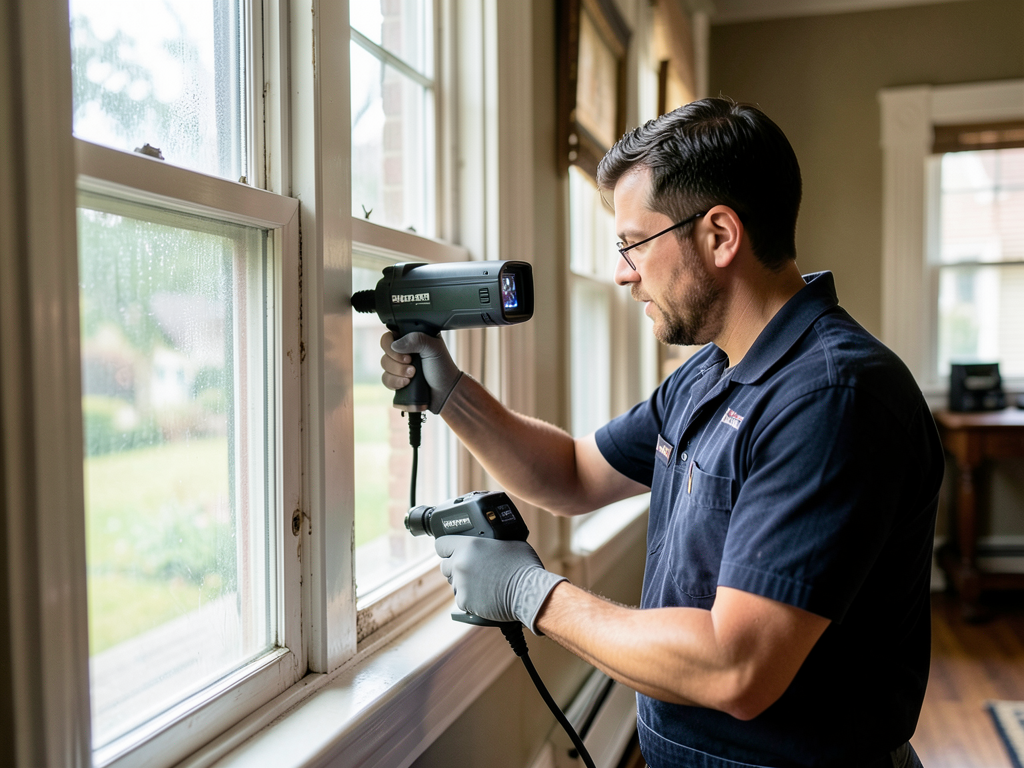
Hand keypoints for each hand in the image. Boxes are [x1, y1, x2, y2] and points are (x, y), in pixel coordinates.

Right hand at [379, 331, 462, 413]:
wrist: (445, 392)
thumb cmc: (442, 368)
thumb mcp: (434, 348)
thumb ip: (417, 340)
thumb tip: (395, 345)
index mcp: (411, 338)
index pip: (391, 334)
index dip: (392, 343)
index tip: (407, 352)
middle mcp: (403, 350)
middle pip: (385, 350)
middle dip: (397, 360)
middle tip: (412, 364)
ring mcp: (399, 365)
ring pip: (384, 365)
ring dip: (398, 372)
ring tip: (413, 375)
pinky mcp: (396, 379)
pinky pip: (385, 379)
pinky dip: (395, 382)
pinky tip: (407, 383)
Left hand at [435, 537, 566, 634]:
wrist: (528, 592)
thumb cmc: (523, 566)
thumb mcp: (508, 543)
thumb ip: (489, 542)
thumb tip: (488, 543)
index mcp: (468, 545)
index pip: (441, 544)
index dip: (447, 547)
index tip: (451, 551)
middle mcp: (460, 563)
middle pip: (445, 565)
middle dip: (455, 567)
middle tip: (473, 570)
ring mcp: (460, 583)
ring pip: (454, 583)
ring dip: (464, 583)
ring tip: (484, 584)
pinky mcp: (464, 601)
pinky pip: (461, 599)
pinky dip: (471, 599)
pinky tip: (485, 596)